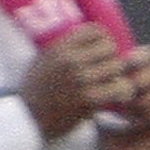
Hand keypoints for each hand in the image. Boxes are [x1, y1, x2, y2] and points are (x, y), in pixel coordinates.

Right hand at [19, 23, 138, 140]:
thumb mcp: (44, 60)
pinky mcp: (89, 99)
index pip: (96, 30)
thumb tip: (90, 36)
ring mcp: (80, 78)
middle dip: (112, 60)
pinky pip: (120, 88)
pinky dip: (122, 93)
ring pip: (118, 67)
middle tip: (108, 73)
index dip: (104, 41)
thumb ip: (65, 48)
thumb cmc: (37, 90)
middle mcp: (70, 60)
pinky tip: (116, 98)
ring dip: (119, 77)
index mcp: (59, 47)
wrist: (27, 119)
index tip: (101, 54)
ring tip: (112, 86)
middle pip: (110, 48)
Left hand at [95, 45, 149, 149]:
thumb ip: (107, 77)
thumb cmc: (103, 120)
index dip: (142, 56)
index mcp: (144, 74)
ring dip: (145, 98)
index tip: (127, 62)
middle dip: (144, 77)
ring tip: (128, 109)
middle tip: (130, 87)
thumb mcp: (102, 95)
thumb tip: (100, 52)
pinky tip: (137, 119)